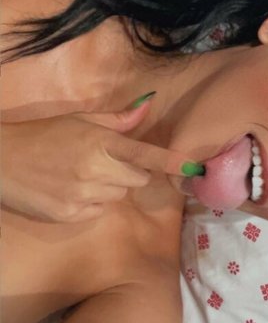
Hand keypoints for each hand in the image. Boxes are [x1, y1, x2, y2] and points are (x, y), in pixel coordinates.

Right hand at [1, 98, 201, 222]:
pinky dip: (91, 204)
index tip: (194, 168)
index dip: (171, 162)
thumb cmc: (43, 135)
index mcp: (101, 142)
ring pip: (118, 196)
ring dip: (109, 188)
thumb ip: (117, 120)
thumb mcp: (79, 120)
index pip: (145, 154)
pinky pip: (99, 211)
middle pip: (137, 179)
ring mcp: (84, 195)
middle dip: (128, 171)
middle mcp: (96, 170)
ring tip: (82, 175)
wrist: (1, 162)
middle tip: (103, 161)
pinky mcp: (71, 216)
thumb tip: (148, 107)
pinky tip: (70, 190)